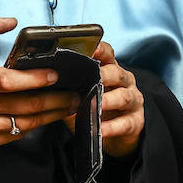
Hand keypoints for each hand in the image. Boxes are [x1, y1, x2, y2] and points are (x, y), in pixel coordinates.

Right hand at [0, 13, 77, 150]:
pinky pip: (15, 135)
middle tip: (77, 93)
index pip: (8, 81)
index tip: (55, 74)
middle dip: (57, 100)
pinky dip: (34, 125)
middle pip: (25, 105)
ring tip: (70, 105)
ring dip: (51, 115)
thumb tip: (10, 21)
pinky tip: (47, 117)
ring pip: (25, 123)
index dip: (34, 79)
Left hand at [66, 40, 143, 157]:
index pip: (107, 54)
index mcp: (110, 71)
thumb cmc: (98, 109)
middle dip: (105, 75)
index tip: (91, 48)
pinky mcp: (136, 121)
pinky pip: (125, 123)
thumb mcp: (83, 96)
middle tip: (94, 77)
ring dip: (110, 101)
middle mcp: (124, 82)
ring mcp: (133, 100)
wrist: (119, 134)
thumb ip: (70, 88)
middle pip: (116, 73)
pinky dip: (112, 126)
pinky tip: (101, 129)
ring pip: (124, 96)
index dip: (101, 49)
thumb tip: (46, 83)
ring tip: (97, 105)